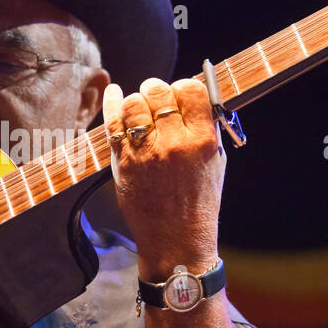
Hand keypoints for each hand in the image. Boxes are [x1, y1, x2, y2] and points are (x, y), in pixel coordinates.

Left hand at [102, 78, 226, 282]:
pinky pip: (112, 122)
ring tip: (140, 109)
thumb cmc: (199, 202)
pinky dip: (111, 102)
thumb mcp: (216, 163)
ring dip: (136, 100)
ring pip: (133, 103)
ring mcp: (146, 153)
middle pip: (158, 92)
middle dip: (156, 89)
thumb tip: (194, 98)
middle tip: (156, 97)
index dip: (183, 86)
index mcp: (202, 141)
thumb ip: (206, 129)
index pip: (191, 90)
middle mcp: (174, 144)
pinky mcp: (123, 162)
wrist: (176, 240)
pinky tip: (113, 93)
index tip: (180, 92)